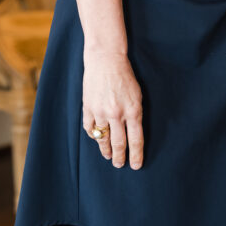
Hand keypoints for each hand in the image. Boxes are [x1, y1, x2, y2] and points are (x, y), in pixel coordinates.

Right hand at [82, 50, 143, 168]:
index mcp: (133, 110)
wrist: (106, 60)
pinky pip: (90, 128)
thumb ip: (135, 114)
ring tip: (108, 156)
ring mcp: (101, 112)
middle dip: (120, 157)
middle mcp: (117, 114)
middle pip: (119, 143)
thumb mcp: (137, 95)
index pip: (136, 139)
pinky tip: (97, 138)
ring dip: (106, 150)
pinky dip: (94, 135)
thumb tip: (133, 132)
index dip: (136, 155)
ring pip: (103, 139)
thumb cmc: (125, 76)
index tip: (136, 165)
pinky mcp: (88, 108)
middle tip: (120, 165)